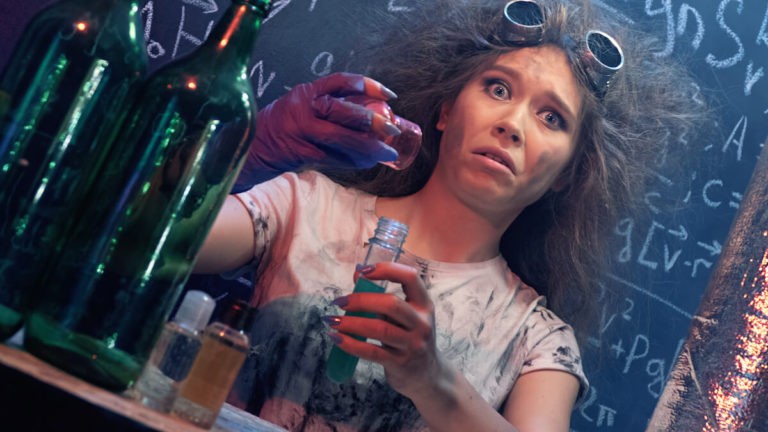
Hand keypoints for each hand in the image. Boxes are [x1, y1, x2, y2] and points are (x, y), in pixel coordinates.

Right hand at [232, 72, 402, 191]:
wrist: (253, 148)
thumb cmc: (284, 125)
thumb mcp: (302, 105)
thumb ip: (329, 106)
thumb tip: (371, 115)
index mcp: (307, 92)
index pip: (340, 81)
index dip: (367, 85)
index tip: (390, 95)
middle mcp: (303, 109)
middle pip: (342, 111)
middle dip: (372, 121)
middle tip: (393, 129)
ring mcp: (301, 132)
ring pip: (341, 138)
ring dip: (368, 148)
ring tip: (387, 153)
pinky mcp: (302, 154)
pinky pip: (335, 158)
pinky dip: (355, 161)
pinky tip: (368, 163)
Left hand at [328, 262, 447, 399]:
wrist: (428, 376)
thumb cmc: (410, 338)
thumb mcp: (406, 316)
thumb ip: (384, 296)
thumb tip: (358, 273)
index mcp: (424, 305)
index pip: (411, 278)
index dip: (387, 269)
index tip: (364, 270)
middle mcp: (421, 323)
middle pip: (391, 304)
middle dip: (361, 300)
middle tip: (340, 302)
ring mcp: (412, 345)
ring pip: (379, 329)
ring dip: (351, 323)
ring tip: (332, 320)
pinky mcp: (400, 363)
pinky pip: (372, 352)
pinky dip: (351, 344)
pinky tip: (336, 338)